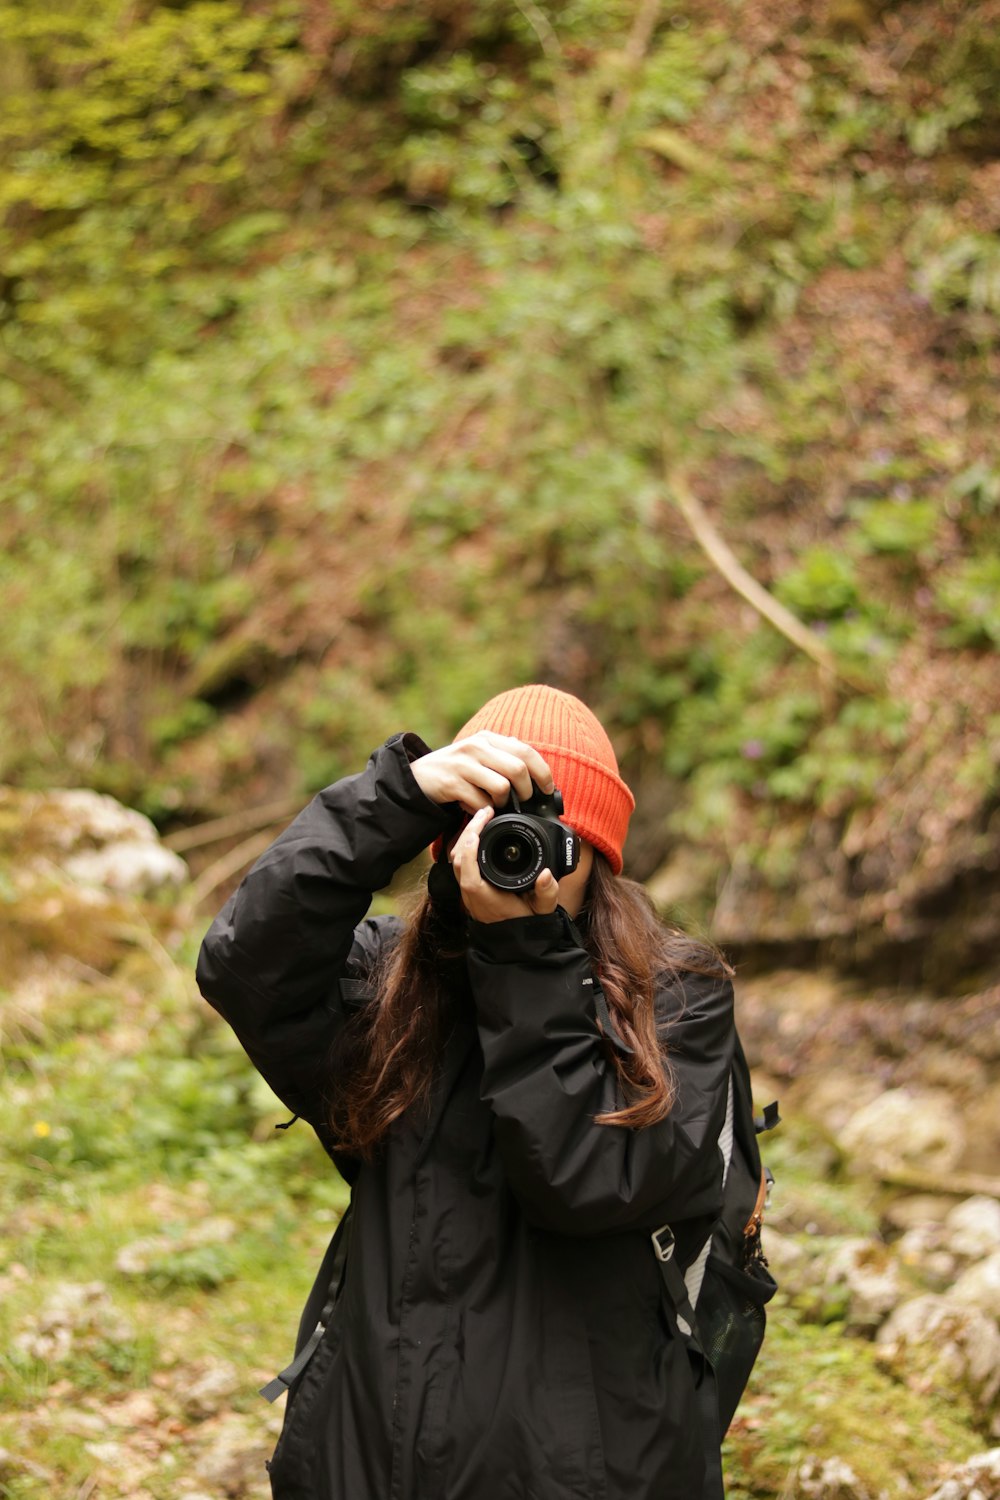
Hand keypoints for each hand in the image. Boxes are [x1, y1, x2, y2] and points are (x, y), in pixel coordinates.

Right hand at [411, 731, 553, 814]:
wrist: (417, 778)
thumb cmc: (456, 770)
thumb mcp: (479, 755)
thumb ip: (503, 755)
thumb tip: (536, 767)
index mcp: (488, 738)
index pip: (526, 750)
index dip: (542, 772)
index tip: (547, 789)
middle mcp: (476, 746)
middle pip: (518, 769)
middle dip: (526, 791)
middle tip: (523, 802)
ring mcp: (463, 764)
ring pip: (502, 787)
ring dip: (503, 803)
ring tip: (495, 805)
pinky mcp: (452, 783)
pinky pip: (481, 803)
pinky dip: (483, 811)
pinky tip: (474, 808)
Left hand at [449, 806, 560, 923]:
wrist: (517, 940)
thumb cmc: (528, 924)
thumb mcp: (543, 910)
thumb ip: (547, 893)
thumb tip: (546, 874)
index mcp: (486, 899)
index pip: (469, 873)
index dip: (470, 849)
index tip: (480, 828)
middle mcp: (472, 895)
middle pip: (458, 860)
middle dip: (468, 832)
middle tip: (486, 812)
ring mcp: (468, 891)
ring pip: (457, 860)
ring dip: (467, 837)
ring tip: (483, 818)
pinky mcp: (470, 886)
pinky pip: (462, 862)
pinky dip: (468, 845)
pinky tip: (481, 833)